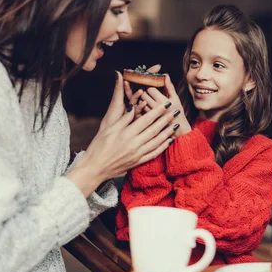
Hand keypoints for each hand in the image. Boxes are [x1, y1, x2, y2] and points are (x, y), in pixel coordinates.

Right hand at [68, 71, 178, 196]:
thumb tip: (135, 107)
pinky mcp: (138, 162)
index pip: (146, 120)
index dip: (157, 111)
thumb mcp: (109, 129)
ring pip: (157, 141)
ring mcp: (137, 154)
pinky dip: (163, 147)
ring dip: (167, 132)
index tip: (166, 104)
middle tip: (175, 111)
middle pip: (154, 130)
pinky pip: (154, 154)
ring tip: (175, 124)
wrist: (95, 168)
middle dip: (166, 119)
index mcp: (126, 134)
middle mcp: (134, 144)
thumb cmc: (99, 146)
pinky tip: (169, 141)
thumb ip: (124, 119)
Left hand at [138, 74, 191, 137]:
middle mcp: (155, 109)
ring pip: (139, 102)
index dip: (150, 85)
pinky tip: (144, 106)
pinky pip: (139, 111)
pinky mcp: (146, 122)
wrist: (179, 131)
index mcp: (163, 102)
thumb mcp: (176, 99)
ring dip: (140, 98)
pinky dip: (140, 107)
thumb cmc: (178, 113)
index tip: (151, 86)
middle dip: (144, 91)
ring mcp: (150, 116)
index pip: (150, 89)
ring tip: (145, 98)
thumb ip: (169, 86)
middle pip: (143, 94)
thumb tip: (165, 74)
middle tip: (146, 90)